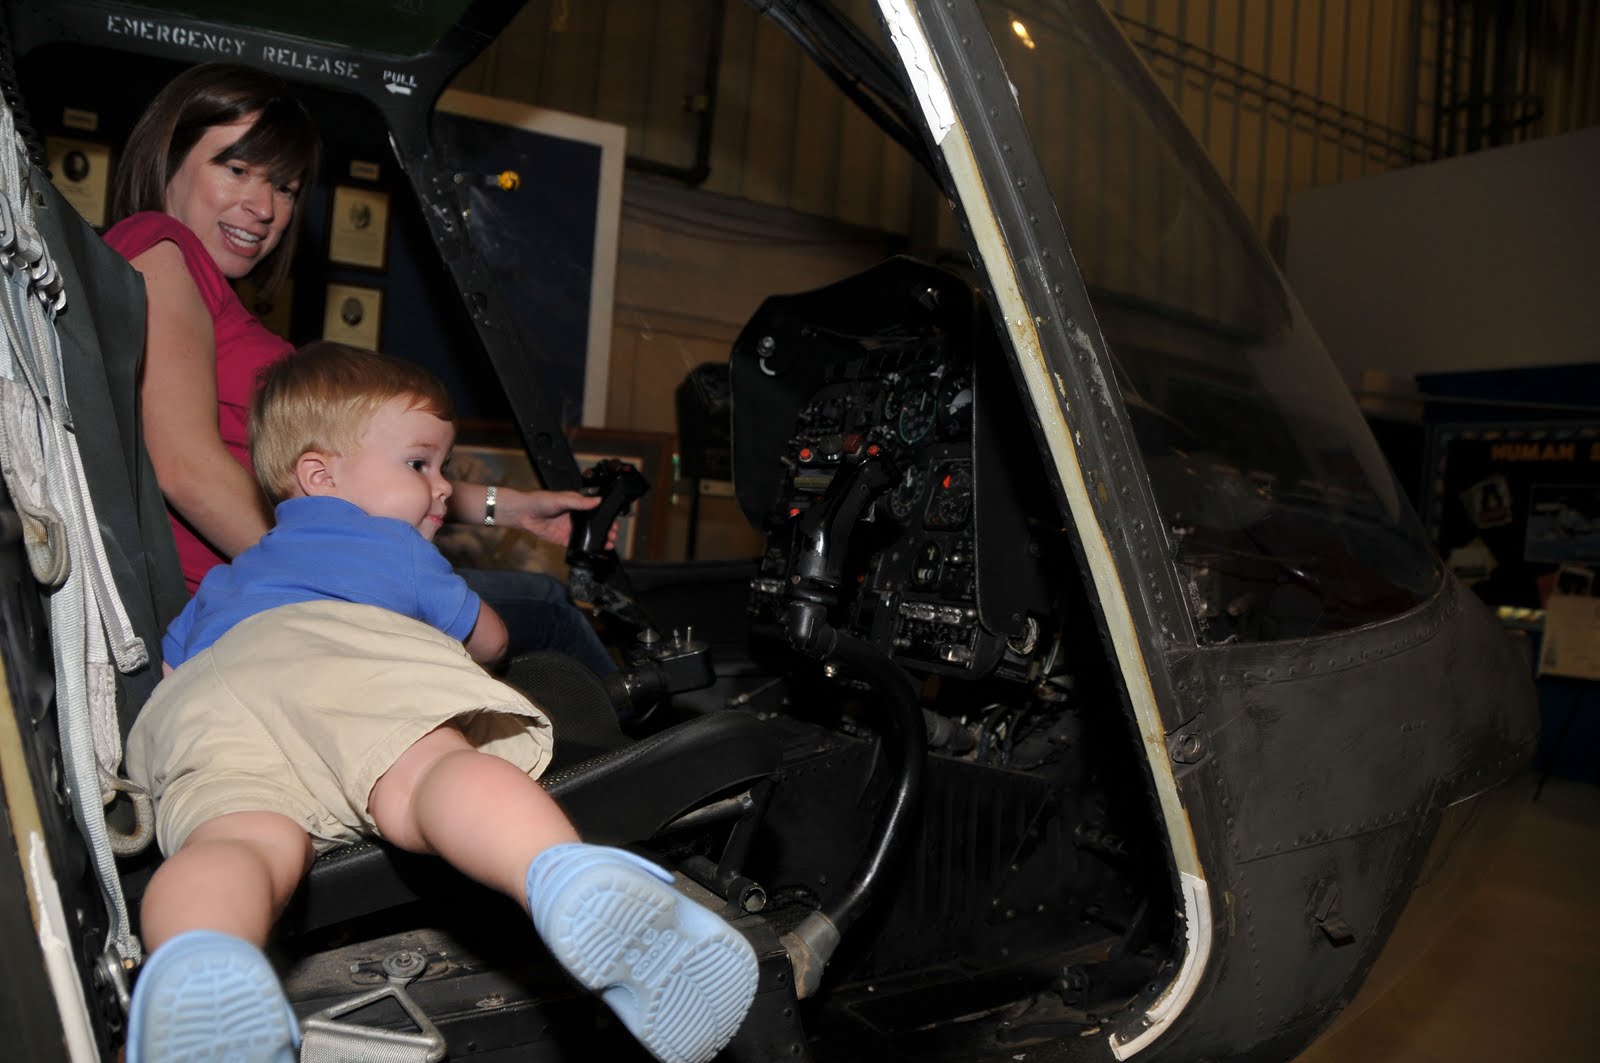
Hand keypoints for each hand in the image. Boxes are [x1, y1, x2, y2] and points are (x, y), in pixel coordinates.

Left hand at [496, 486, 616, 547]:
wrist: (523, 513)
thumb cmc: (539, 501)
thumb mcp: (562, 498)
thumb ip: (580, 502)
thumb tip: (597, 500)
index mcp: (575, 505)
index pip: (594, 511)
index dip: (604, 517)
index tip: (614, 522)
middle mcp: (573, 517)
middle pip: (592, 525)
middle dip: (604, 530)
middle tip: (613, 534)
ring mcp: (568, 528)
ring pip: (586, 536)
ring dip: (597, 540)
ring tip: (608, 543)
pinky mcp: (562, 539)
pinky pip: (575, 544)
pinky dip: (585, 547)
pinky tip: (593, 550)